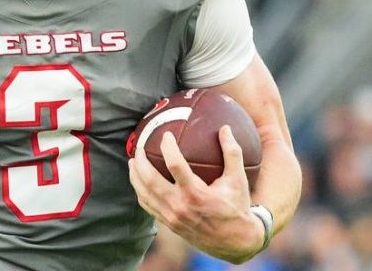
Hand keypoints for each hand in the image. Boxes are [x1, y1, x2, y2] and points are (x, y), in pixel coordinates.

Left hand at [128, 126, 262, 262]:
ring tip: (132, 161)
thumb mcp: (238, 180)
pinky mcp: (168, 224)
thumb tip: (225, 128)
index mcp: (196, 193)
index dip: (167, 147)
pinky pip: (148, 206)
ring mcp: (171, 216)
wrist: (234, 242)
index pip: (175, 165)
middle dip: (140, 161)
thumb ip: (232, 153)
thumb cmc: (236, 207)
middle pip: (150, 180)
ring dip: (135, 176)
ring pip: (144, 194)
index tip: (166, 134)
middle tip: (139, 147)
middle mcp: (180, 206)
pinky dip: (140, 192)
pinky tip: (139, 181)